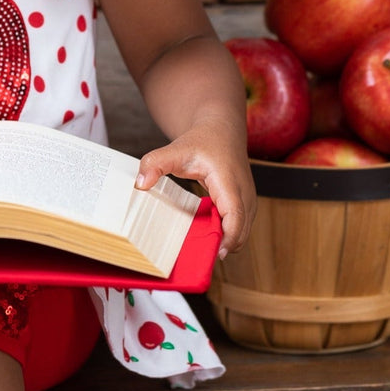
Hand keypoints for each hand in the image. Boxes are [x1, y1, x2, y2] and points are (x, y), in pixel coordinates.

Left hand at [134, 117, 255, 258]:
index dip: (229, 236)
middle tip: (199, 258)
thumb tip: (140, 184)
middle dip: (224, 246)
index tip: (216, 253)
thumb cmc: (201, 142)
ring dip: (226, 242)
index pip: (235, 214)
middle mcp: (244, 193)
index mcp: (229, 181)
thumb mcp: (175, 150)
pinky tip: (206, 238)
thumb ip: (155, 164)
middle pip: (241, 229)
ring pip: (242, 231)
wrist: (221, 132)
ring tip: (201, 251)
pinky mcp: (245, 205)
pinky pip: (239, 227)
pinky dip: (226, 235)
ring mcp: (248, 200)